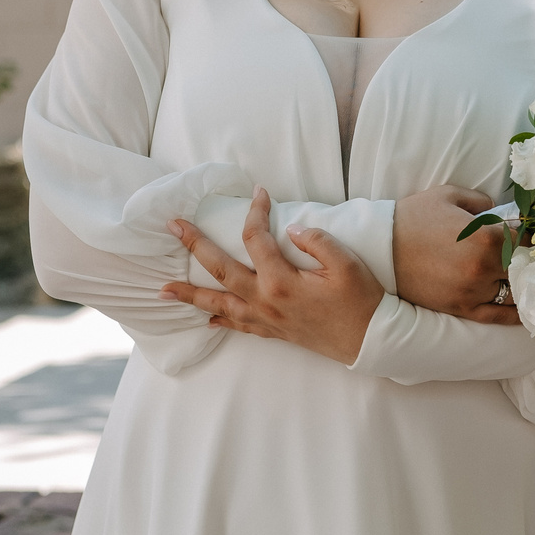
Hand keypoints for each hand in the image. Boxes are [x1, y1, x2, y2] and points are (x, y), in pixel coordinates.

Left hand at [163, 189, 384, 364]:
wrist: (371, 341)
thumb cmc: (362, 301)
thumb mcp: (348, 265)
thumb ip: (318, 242)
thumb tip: (291, 229)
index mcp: (282, 281)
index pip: (257, 240)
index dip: (255, 213)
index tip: (259, 193)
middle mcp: (266, 302)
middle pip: (220, 270)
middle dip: (194, 246)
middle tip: (173, 227)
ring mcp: (267, 320)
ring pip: (219, 305)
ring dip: (189, 296)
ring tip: (162, 290)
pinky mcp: (274, 333)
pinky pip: (238, 326)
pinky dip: (219, 320)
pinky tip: (206, 318)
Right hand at [393, 185, 518, 323]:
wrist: (380, 248)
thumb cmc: (413, 217)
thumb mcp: (448, 195)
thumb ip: (481, 201)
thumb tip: (499, 212)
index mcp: (485, 238)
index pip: (524, 240)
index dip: (530, 236)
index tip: (531, 235)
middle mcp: (483, 269)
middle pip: (522, 267)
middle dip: (528, 260)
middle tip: (532, 256)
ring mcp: (472, 292)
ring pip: (514, 293)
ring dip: (524, 285)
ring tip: (530, 279)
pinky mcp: (460, 308)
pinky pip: (497, 316)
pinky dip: (515, 314)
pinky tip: (528, 309)